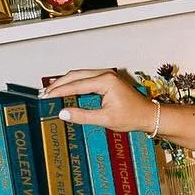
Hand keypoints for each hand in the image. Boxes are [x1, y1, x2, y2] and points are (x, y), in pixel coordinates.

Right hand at [41, 67, 155, 134]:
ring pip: (80, 75)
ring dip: (66, 82)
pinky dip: (74, 83)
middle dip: (59, 84)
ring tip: (51, 92)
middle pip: (75, 75)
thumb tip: (64, 113)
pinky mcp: (107, 80)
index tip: (46, 97)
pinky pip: (86, 78)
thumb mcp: (106, 119)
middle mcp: (106, 75)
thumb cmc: (133, 116)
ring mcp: (107, 76)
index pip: (76, 85)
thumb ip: (83, 116)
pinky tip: (66, 89)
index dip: (59, 91)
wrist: (149, 115)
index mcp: (105, 81)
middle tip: (45, 94)